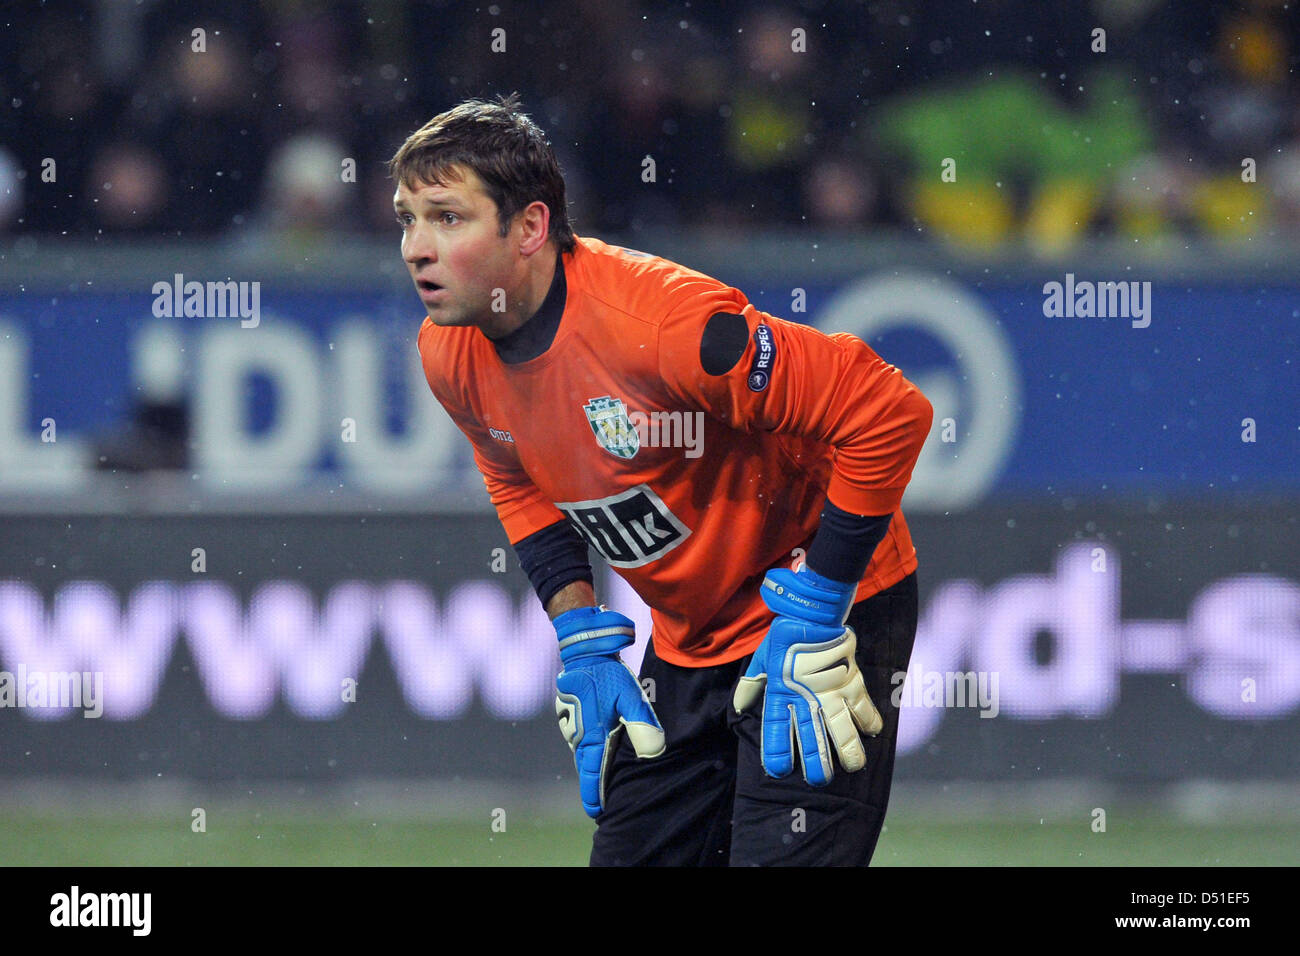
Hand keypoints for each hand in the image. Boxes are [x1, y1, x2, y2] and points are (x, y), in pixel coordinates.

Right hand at [553, 605, 664, 817]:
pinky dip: (587, 748)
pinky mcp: (569, 716)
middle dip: (593, 784)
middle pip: (587, 767)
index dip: (594, 796)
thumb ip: (642, 725)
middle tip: (601, 801)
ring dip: (591, 764)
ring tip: (600, 777)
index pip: (593, 775)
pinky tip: (596, 745)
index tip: (596, 813)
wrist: (584, 653)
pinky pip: (579, 739)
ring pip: (582, 753)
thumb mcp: (631, 699)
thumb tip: (654, 752)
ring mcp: (571, 726)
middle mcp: (579, 736)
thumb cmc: (609, 676)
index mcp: (594, 737)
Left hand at [732, 564, 881, 785]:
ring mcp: (831, 690)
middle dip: (816, 761)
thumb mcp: (761, 660)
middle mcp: (807, 696)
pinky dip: (869, 720)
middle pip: (813, 735)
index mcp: (781, 691)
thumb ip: (750, 685)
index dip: (777, 749)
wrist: (813, 614)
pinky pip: (863, 705)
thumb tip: (738, 707)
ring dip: (847, 749)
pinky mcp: (851, 680)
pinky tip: (871, 734)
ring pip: (842, 727)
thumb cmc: (785, 637)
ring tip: (852, 767)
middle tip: (818, 780)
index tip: (777, 769)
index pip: (777, 726)